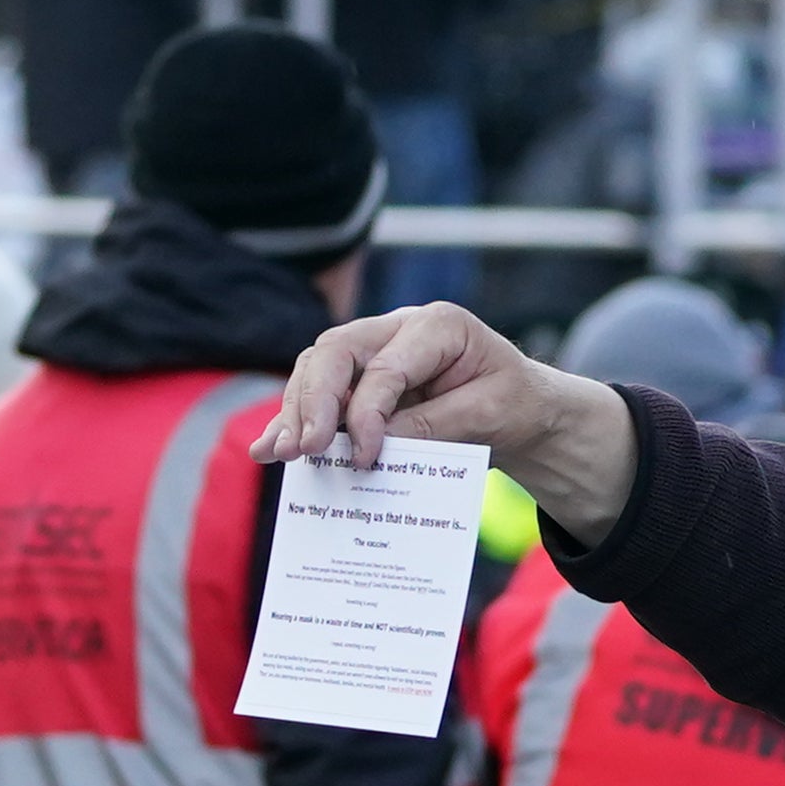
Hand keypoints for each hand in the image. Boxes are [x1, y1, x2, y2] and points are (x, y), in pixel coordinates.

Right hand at [256, 302, 637, 534]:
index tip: (362, 459)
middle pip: (335, 353)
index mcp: (437, 326)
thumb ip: (433, 426)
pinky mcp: (358, 382)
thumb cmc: (511, 403)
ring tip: (282, 454)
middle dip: (313, 402)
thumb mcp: (489, 414)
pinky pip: (316, 394)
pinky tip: (267, 448)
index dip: (365, 414)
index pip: (384, 367)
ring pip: (316, 370)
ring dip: (295, 413)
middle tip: (304, 449)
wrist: (518, 407)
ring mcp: (372, 353)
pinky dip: (291, 421)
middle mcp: (396, 329)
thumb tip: (370, 445)